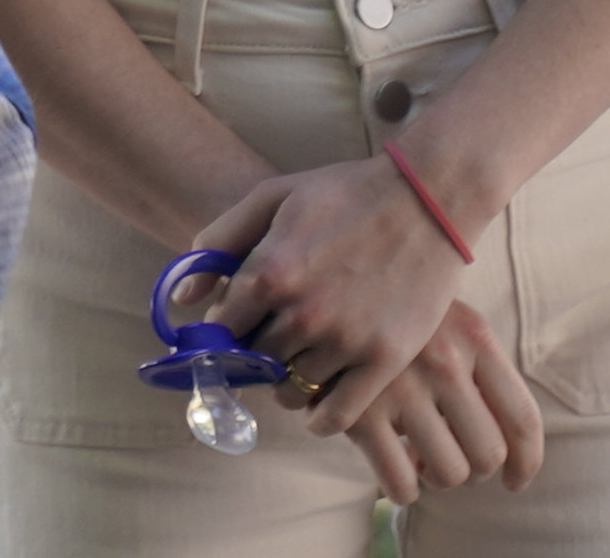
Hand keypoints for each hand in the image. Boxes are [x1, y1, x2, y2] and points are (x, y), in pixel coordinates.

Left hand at [194, 149, 491, 443]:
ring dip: (289, 382)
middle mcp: (303, 313)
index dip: (227, 329)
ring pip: (293, 389)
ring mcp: (346, 340)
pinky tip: (318, 405)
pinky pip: (338, 414)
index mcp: (270, 272)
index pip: (224, 328)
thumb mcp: (272, 197)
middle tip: (272, 343)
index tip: (237, 328)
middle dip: (257, 354)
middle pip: (256, 360)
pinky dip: (321, 419)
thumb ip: (218, 241)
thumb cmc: (345, 192)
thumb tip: (182, 299)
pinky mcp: (385, 359)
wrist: (427, 198)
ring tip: (300, 361)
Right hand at [310, 302, 538, 502]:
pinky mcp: (359, 410)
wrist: (324, 280)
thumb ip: (480, 368)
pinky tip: (394, 472)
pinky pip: (400, 482)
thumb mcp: (449, 318)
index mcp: (474, 336)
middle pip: (488, 455)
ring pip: (448, 473)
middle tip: (452, 459)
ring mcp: (400, 386)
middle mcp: (444, 360)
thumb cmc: (397, 309)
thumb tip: (505, 447)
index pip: (522, 419)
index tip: (514, 482)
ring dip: (437, 478)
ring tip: (419, 459)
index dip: (526, 463)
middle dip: (473, 470)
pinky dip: (403, 490)